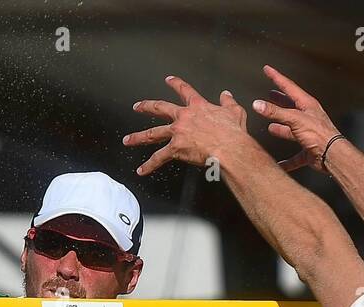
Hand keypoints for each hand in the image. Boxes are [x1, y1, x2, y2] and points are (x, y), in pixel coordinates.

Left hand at [124, 75, 250, 175]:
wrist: (229, 148)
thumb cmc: (233, 133)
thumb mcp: (235, 112)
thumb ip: (228, 102)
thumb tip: (226, 94)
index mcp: (198, 107)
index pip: (184, 91)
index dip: (176, 84)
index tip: (168, 80)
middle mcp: (183, 117)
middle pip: (160, 108)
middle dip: (146, 107)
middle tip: (137, 107)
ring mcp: (177, 133)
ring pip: (152, 134)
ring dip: (138, 137)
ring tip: (128, 140)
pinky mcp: (175, 149)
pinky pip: (158, 158)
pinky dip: (149, 165)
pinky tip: (141, 170)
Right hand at [250, 65, 342, 172]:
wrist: (332, 155)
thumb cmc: (320, 134)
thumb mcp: (294, 119)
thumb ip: (275, 112)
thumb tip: (258, 104)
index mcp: (306, 105)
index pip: (288, 87)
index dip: (276, 77)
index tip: (267, 69)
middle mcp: (308, 117)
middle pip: (290, 106)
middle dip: (279, 101)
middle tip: (269, 94)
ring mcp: (308, 134)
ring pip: (291, 129)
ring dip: (280, 127)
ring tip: (270, 126)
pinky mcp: (308, 150)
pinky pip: (294, 156)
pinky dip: (287, 160)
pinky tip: (279, 164)